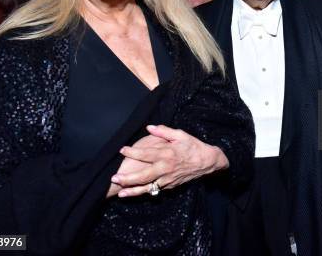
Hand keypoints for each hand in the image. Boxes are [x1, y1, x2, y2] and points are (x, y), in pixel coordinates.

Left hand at [111, 125, 228, 196]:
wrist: (207, 162)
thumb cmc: (193, 146)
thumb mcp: (180, 135)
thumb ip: (164, 131)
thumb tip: (149, 127)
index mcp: (167, 154)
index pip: (146, 153)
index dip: (133, 152)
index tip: (122, 150)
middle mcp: (165, 168)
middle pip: (144, 175)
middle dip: (128, 178)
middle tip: (114, 178)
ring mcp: (167, 179)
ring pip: (148, 187)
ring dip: (133, 190)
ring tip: (120, 192)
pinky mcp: (170, 186)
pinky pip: (154, 190)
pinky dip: (143, 193)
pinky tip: (132, 194)